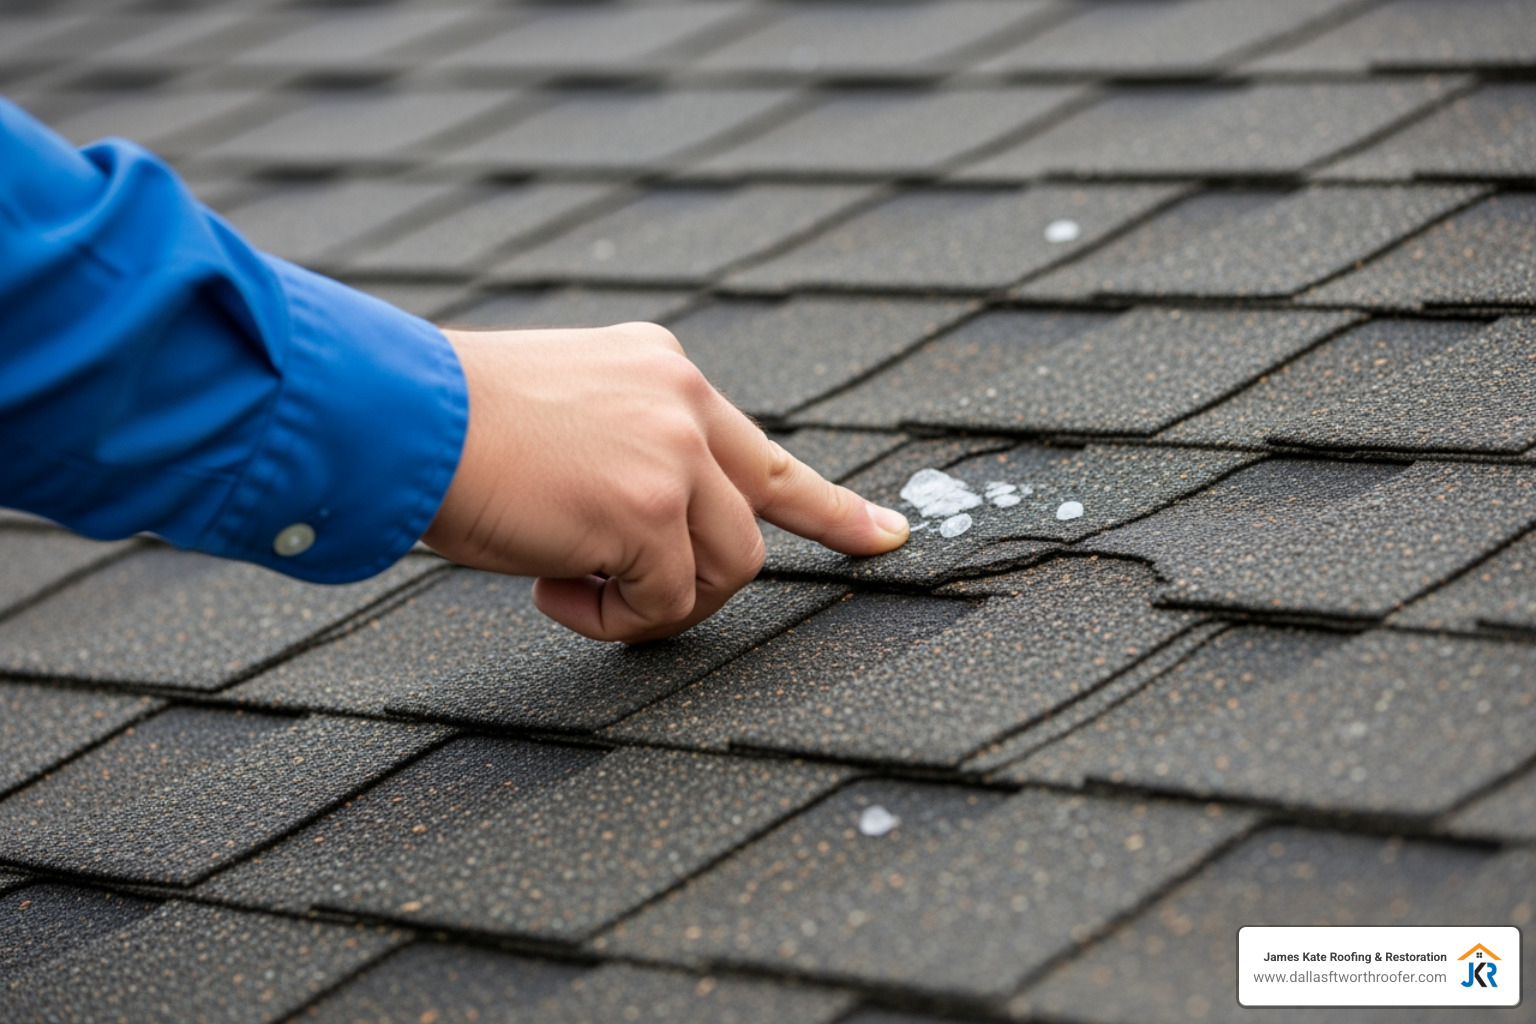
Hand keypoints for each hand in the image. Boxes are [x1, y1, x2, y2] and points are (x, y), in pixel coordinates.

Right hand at [422, 322, 909, 642]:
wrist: (392, 415)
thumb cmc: (453, 430)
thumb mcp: (567, 421)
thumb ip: (633, 458)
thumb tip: (658, 543)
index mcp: (661, 372)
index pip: (762, 451)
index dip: (830, 506)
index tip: (883, 536)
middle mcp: (682, 400)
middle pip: (749, 530)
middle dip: (699, 587)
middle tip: (618, 598)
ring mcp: (673, 453)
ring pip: (724, 571)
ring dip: (651, 603)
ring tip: (569, 584)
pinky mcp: (649, 507)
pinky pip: (665, 603)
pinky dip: (612, 619)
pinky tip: (551, 589)